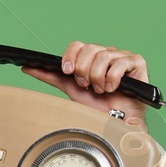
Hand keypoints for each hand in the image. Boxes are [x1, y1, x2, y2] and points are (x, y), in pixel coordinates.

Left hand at [21, 41, 149, 128]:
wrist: (114, 121)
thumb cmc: (96, 105)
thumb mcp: (70, 88)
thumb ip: (51, 76)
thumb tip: (28, 67)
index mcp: (91, 58)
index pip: (78, 45)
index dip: (70, 56)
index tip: (67, 72)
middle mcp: (106, 54)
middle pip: (89, 48)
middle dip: (83, 70)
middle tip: (86, 85)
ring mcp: (122, 57)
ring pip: (104, 56)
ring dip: (98, 77)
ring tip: (100, 90)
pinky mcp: (137, 63)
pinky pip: (121, 62)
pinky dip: (113, 78)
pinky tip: (112, 88)